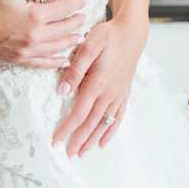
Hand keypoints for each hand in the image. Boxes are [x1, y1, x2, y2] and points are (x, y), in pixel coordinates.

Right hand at [0, 0, 84, 67]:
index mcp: (35, 15)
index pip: (64, 8)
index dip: (76, 2)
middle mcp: (36, 36)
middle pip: (66, 29)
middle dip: (77, 21)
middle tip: (84, 16)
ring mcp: (28, 51)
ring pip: (58, 47)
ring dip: (72, 40)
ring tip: (80, 35)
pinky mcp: (19, 60)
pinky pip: (44, 63)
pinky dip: (57, 61)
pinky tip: (66, 59)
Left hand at [51, 15, 146, 156]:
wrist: (132, 33)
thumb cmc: (108, 36)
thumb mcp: (88, 46)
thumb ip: (75, 70)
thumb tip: (62, 92)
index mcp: (98, 83)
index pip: (79, 112)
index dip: (67, 128)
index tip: (56, 140)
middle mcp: (109, 93)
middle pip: (91, 122)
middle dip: (78, 140)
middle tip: (67, 154)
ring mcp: (118, 94)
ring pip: (104, 123)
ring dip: (92, 139)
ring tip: (82, 153)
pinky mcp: (124, 93)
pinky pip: (118, 117)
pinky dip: (110, 131)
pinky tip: (103, 142)